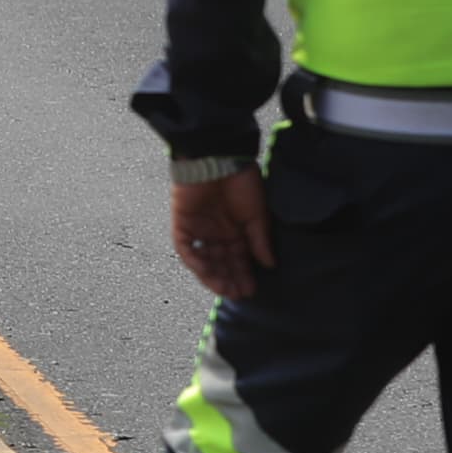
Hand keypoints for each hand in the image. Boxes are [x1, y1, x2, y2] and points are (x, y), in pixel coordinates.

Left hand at [170, 172, 275, 302]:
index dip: (244, 274)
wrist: (218, 158)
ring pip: (203, 259)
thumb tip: (269, 265)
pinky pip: (185, 248)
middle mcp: (216, 231)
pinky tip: (206, 273)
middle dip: (229, 279)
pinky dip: (194, 261)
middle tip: (239, 294)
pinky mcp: (182, 223)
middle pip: (221, 262)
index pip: (239, 258)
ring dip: (213, 276)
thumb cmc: (241, 182)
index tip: (251, 290)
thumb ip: (259, 240)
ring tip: (225, 289)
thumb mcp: (257, 214)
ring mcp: (198, 228)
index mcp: (236, 228)